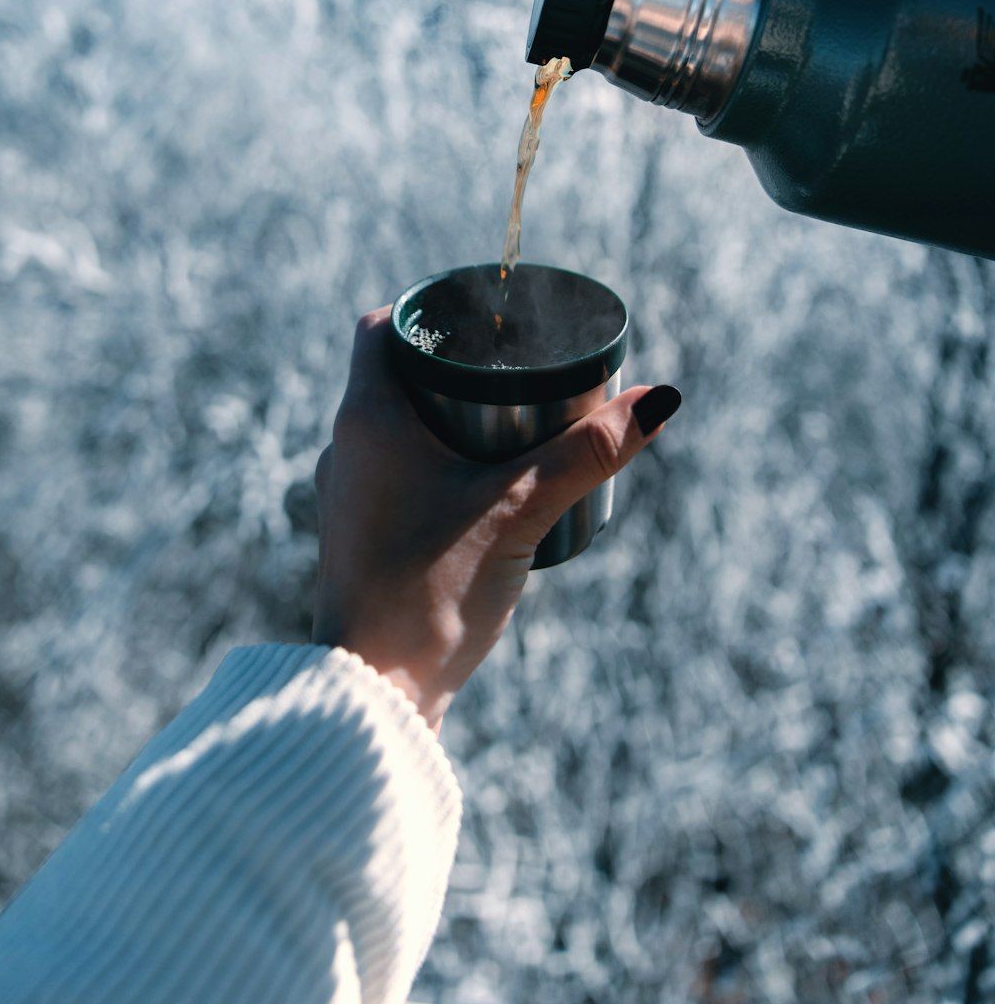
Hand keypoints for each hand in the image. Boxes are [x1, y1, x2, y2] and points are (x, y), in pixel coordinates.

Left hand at [312, 307, 679, 731]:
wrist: (373, 696)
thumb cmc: (431, 594)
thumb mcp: (520, 511)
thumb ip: (588, 455)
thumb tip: (659, 400)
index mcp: (365, 419)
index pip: (383, 327)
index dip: (431, 308)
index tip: (484, 314)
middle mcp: (344, 449)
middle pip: (395, 375)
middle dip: (455, 366)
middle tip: (517, 367)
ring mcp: (347, 498)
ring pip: (395, 429)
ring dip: (445, 418)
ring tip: (512, 425)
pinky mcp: (360, 540)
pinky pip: (395, 475)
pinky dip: (434, 463)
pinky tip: (483, 488)